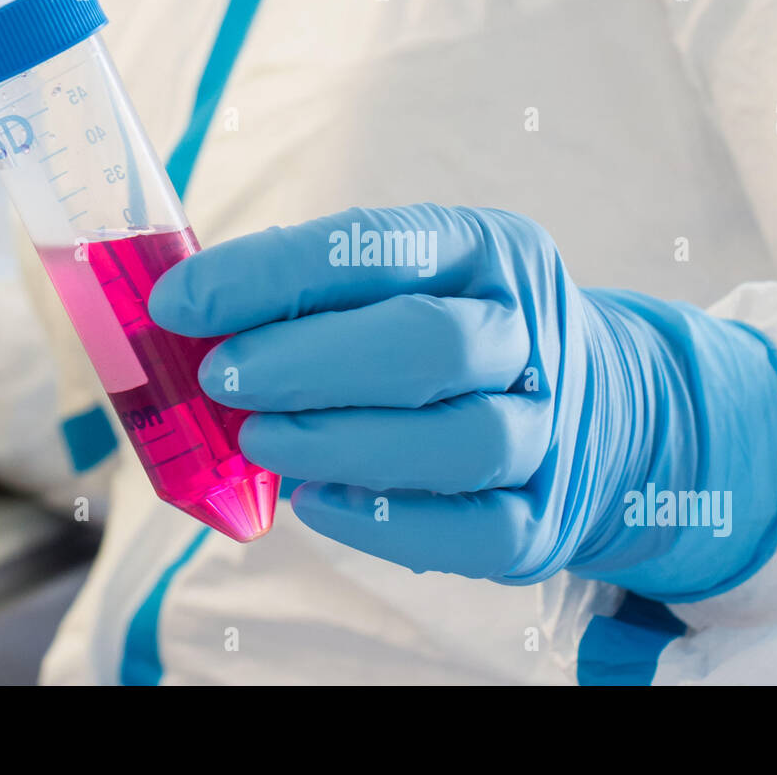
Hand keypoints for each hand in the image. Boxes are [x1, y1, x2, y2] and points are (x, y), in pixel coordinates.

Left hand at [149, 204, 776, 596]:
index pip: (379, 245)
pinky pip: (474, 530)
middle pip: (429, 343)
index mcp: (487, 250)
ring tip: (258, 444)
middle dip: (309, 361)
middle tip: (220, 378)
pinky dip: (386, 523)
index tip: (180, 302)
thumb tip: (185, 324)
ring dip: (343, 443)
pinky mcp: (544, 515)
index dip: (272, 274)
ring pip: (461, 441)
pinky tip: (317, 504)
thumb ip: (312, 299)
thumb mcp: (404, 285)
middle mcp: (528, 330)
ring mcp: (549, 426)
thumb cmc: (452, 337)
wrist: (596, 408)